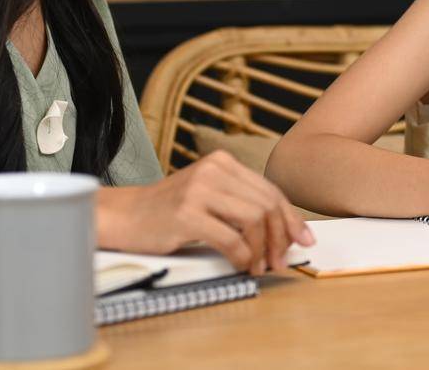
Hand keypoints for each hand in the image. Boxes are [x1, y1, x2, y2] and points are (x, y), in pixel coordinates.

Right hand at [99, 152, 314, 274]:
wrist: (124, 216)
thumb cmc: (169, 211)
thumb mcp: (208, 195)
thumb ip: (240, 203)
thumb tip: (284, 230)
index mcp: (222, 162)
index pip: (270, 190)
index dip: (291, 218)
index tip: (304, 239)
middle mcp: (213, 170)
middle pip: (266, 205)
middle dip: (280, 237)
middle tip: (281, 261)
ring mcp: (198, 190)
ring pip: (253, 221)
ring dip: (262, 250)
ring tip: (260, 267)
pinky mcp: (185, 214)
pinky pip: (230, 240)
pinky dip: (243, 257)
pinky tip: (243, 267)